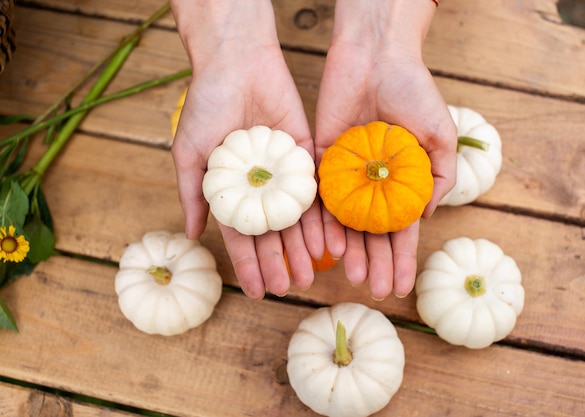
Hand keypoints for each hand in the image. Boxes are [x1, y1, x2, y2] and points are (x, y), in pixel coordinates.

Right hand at [170, 0, 323, 298]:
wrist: (237, 63)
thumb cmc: (206, 105)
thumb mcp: (190, 152)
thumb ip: (192, 194)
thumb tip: (191, 235)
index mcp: (234, 189)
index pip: (242, 235)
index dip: (248, 264)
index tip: (255, 291)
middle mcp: (261, 186)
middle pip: (272, 232)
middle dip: (278, 262)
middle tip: (288, 288)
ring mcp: (284, 173)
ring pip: (296, 219)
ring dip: (302, 248)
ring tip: (309, 275)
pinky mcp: (306, 156)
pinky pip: (315, 192)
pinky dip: (320, 218)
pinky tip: (326, 243)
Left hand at [315, 0, 457, 299]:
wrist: (377, 56)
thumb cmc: (414, 91)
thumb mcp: (440, 135)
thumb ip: (440, 175)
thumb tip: (427, 215)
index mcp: (400, 181)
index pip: (401, 229)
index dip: (403, 258)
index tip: (403, 288)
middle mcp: (371, 184)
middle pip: (373, 233)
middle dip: (377, 263)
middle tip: (376, 291)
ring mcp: (346, 175)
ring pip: (347, 223)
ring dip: (352, 252)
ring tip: (356, 279)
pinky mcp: (320, 161)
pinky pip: (321, 199)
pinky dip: (326, 224)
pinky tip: (331, 248)